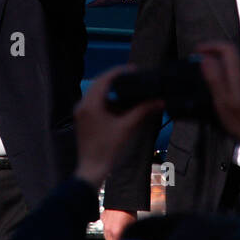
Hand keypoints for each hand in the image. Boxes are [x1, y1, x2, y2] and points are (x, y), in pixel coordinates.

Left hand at [73, 66, 164, 187]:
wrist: (92, 170)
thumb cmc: (107, 150)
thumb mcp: (127, 128)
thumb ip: (142, 111)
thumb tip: (159, 101)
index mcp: (90, 104)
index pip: (105, 79)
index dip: (120, 71)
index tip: (134, 69)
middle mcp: (82, 105)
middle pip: (99, 83)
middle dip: (116, 79)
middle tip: (133, 77)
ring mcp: (80, 112)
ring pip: (96, 93)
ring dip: (111, 90)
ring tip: (128, 90)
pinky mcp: (83, 120)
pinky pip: (94, 103)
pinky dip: (106, 101)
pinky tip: (119, 106)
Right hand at [101, 209, 137, 239]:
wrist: (123, 197)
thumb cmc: (129, 211)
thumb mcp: (132, 226)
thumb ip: (127, 235)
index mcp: (115, 233)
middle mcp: (108, 229)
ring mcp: (104, 222)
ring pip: (106, 235)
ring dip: (111, 236)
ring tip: (118, 232)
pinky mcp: (103, 216)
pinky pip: (104, 225)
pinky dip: (108, 226)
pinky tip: (114, 223)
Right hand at [195, 41, 239, 152]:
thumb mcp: (222, 101)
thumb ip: (214, 79)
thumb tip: (205, 60)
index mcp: (236, 76)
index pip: (227, 49)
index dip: (211, 45)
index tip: (197, 51)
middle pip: (228, 55)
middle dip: (211, 52)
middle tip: (197, 60)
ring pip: (229, 65)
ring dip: (214, 63)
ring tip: (202, 72)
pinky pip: (231, 75)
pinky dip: (220, 73)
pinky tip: (213, 86)